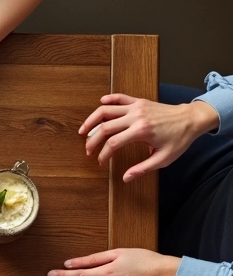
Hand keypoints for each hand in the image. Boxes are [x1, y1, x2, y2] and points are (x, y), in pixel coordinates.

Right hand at [78, 95, 219, 181]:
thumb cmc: (179, 139)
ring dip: (91, 120)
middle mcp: (136, 117)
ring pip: (106, 110)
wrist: (191, 119)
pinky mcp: (138, 101)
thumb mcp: (164, 158)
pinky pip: (119, 97)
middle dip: (92, 141)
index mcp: (141, 131)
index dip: (103, 155)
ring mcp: (136, 107)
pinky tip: (99, 104)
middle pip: (105, 128)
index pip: (113, 143)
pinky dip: (108, 99)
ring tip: (83, 130)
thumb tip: (125, 178)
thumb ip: (143, 168)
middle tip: (88, 151)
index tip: (101, 162)